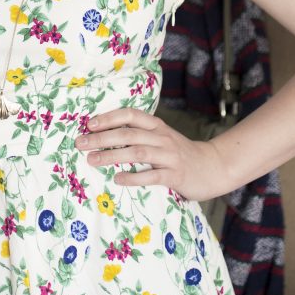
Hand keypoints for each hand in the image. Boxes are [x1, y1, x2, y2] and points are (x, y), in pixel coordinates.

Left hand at [75, 108, 233, 201]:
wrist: (214, 167)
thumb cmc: (181, 154)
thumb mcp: (162, 138)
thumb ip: (141, 135)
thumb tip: (106, 136)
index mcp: (157, 126)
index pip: (131, 115)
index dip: (109, 118)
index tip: (89, 124)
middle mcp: (162, 137)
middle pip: (129, 134)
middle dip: (102, 138)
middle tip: (81, 143)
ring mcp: (169, 156)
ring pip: (137, 152)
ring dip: (112, 155)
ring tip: (92, 160)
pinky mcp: (175, 175)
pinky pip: (152, 175)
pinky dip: (134, 177)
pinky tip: (118, 179)